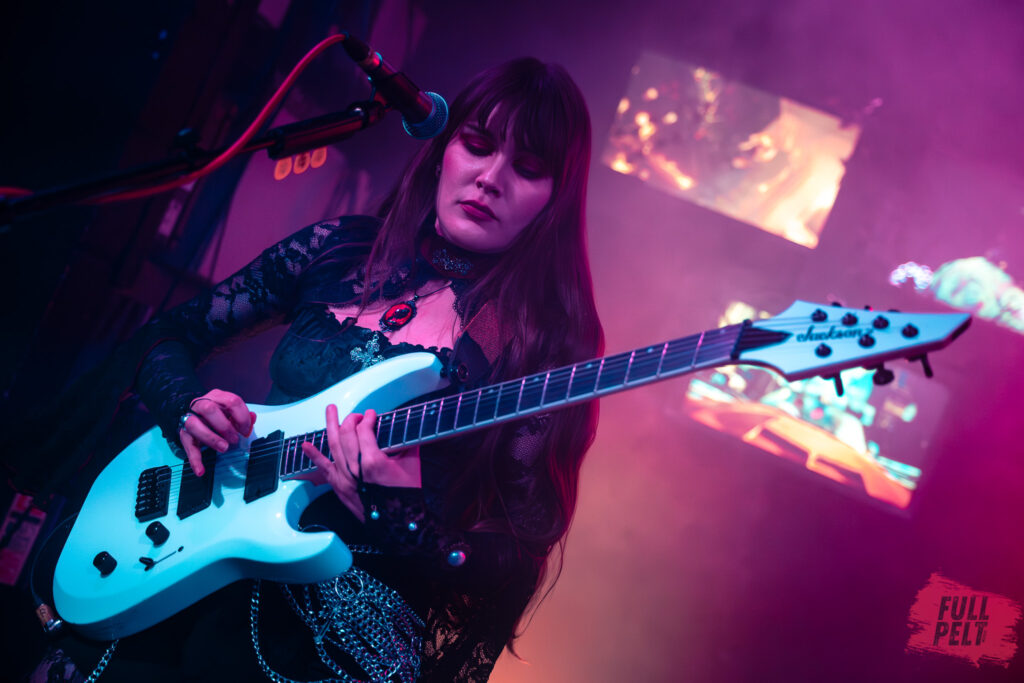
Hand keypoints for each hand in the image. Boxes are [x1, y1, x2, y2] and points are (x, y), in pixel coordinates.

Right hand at [178, 389, 255, 476]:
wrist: (195, 416)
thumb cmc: (217, 415)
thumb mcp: (231, 413)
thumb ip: (243, 416)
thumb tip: (253, 418)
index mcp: (218, 397)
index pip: (231, 401)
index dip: (242, 417)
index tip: (245, 431)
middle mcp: (201, 404)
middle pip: (209, 409)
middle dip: (225, 426)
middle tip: (234, 439)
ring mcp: (190, 418)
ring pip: (194, 424)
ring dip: (211, 438)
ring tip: (223, 448)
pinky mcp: (184, 434)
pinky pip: (187, 446)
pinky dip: (195, 460)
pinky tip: (200, 470)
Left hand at [300, 406, 420, 521]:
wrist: (397, 522)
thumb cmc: (406, 496)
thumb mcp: (412, 465)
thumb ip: (405, 445)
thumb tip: (402, 431)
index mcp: (373, 461)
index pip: (364, 430)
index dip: (368, 418)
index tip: (372, 414)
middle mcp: (354, 468)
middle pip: (346, 433)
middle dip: (352, 419)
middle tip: (358, 415)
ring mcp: (343, 477)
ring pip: (333, 444)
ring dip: (331, 424)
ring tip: (330, 410)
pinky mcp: (338, 486)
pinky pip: (323, 468)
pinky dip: (314, 455)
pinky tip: (305, 445)